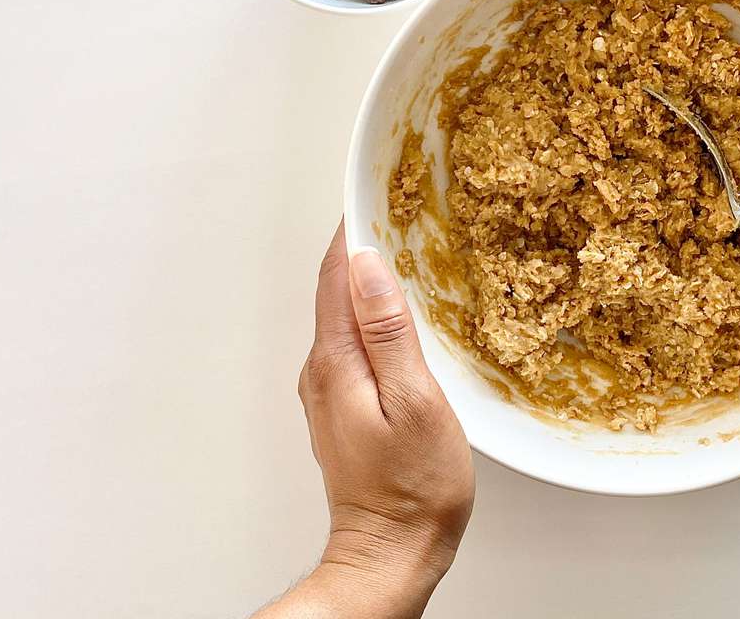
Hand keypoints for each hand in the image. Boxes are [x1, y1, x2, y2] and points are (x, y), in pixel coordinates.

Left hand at [257, 222, 473, 618]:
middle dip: (361, 241)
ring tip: (401, 240)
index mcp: (337, 361)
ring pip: (345, 311)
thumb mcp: (416, 403)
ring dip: (367, 274)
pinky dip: (373, 308)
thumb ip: (390, 333)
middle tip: (394, 200)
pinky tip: (399, 306)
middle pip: (335, 287)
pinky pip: (355, 338)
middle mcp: (323, 370)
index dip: (352, 227)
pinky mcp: (346, 405)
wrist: (392, 554)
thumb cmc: (412, 489)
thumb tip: (368, 268)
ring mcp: (331, 389)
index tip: (371, 186)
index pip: (335, 274)